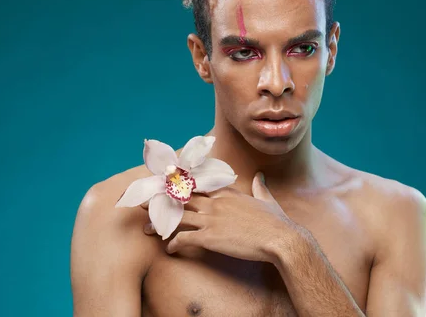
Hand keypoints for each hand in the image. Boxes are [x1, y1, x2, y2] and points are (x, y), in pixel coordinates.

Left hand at [143, 172, 298, 262]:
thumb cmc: (276, 223)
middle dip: (160, 199)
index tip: (165, 183)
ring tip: (147, 229)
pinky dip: (174, 243)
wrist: (281, 239)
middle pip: (181, 197)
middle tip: (144, 201)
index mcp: (226, 192)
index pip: (197, 184)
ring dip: (160, 223)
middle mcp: (215, 202)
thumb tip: (260, 177)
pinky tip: (169, 249)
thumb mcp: (267, 200)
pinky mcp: (210, 237)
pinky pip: (185, 238)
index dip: (179, 184)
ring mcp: (211, 218)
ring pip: (177, 217)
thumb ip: (260, 188)